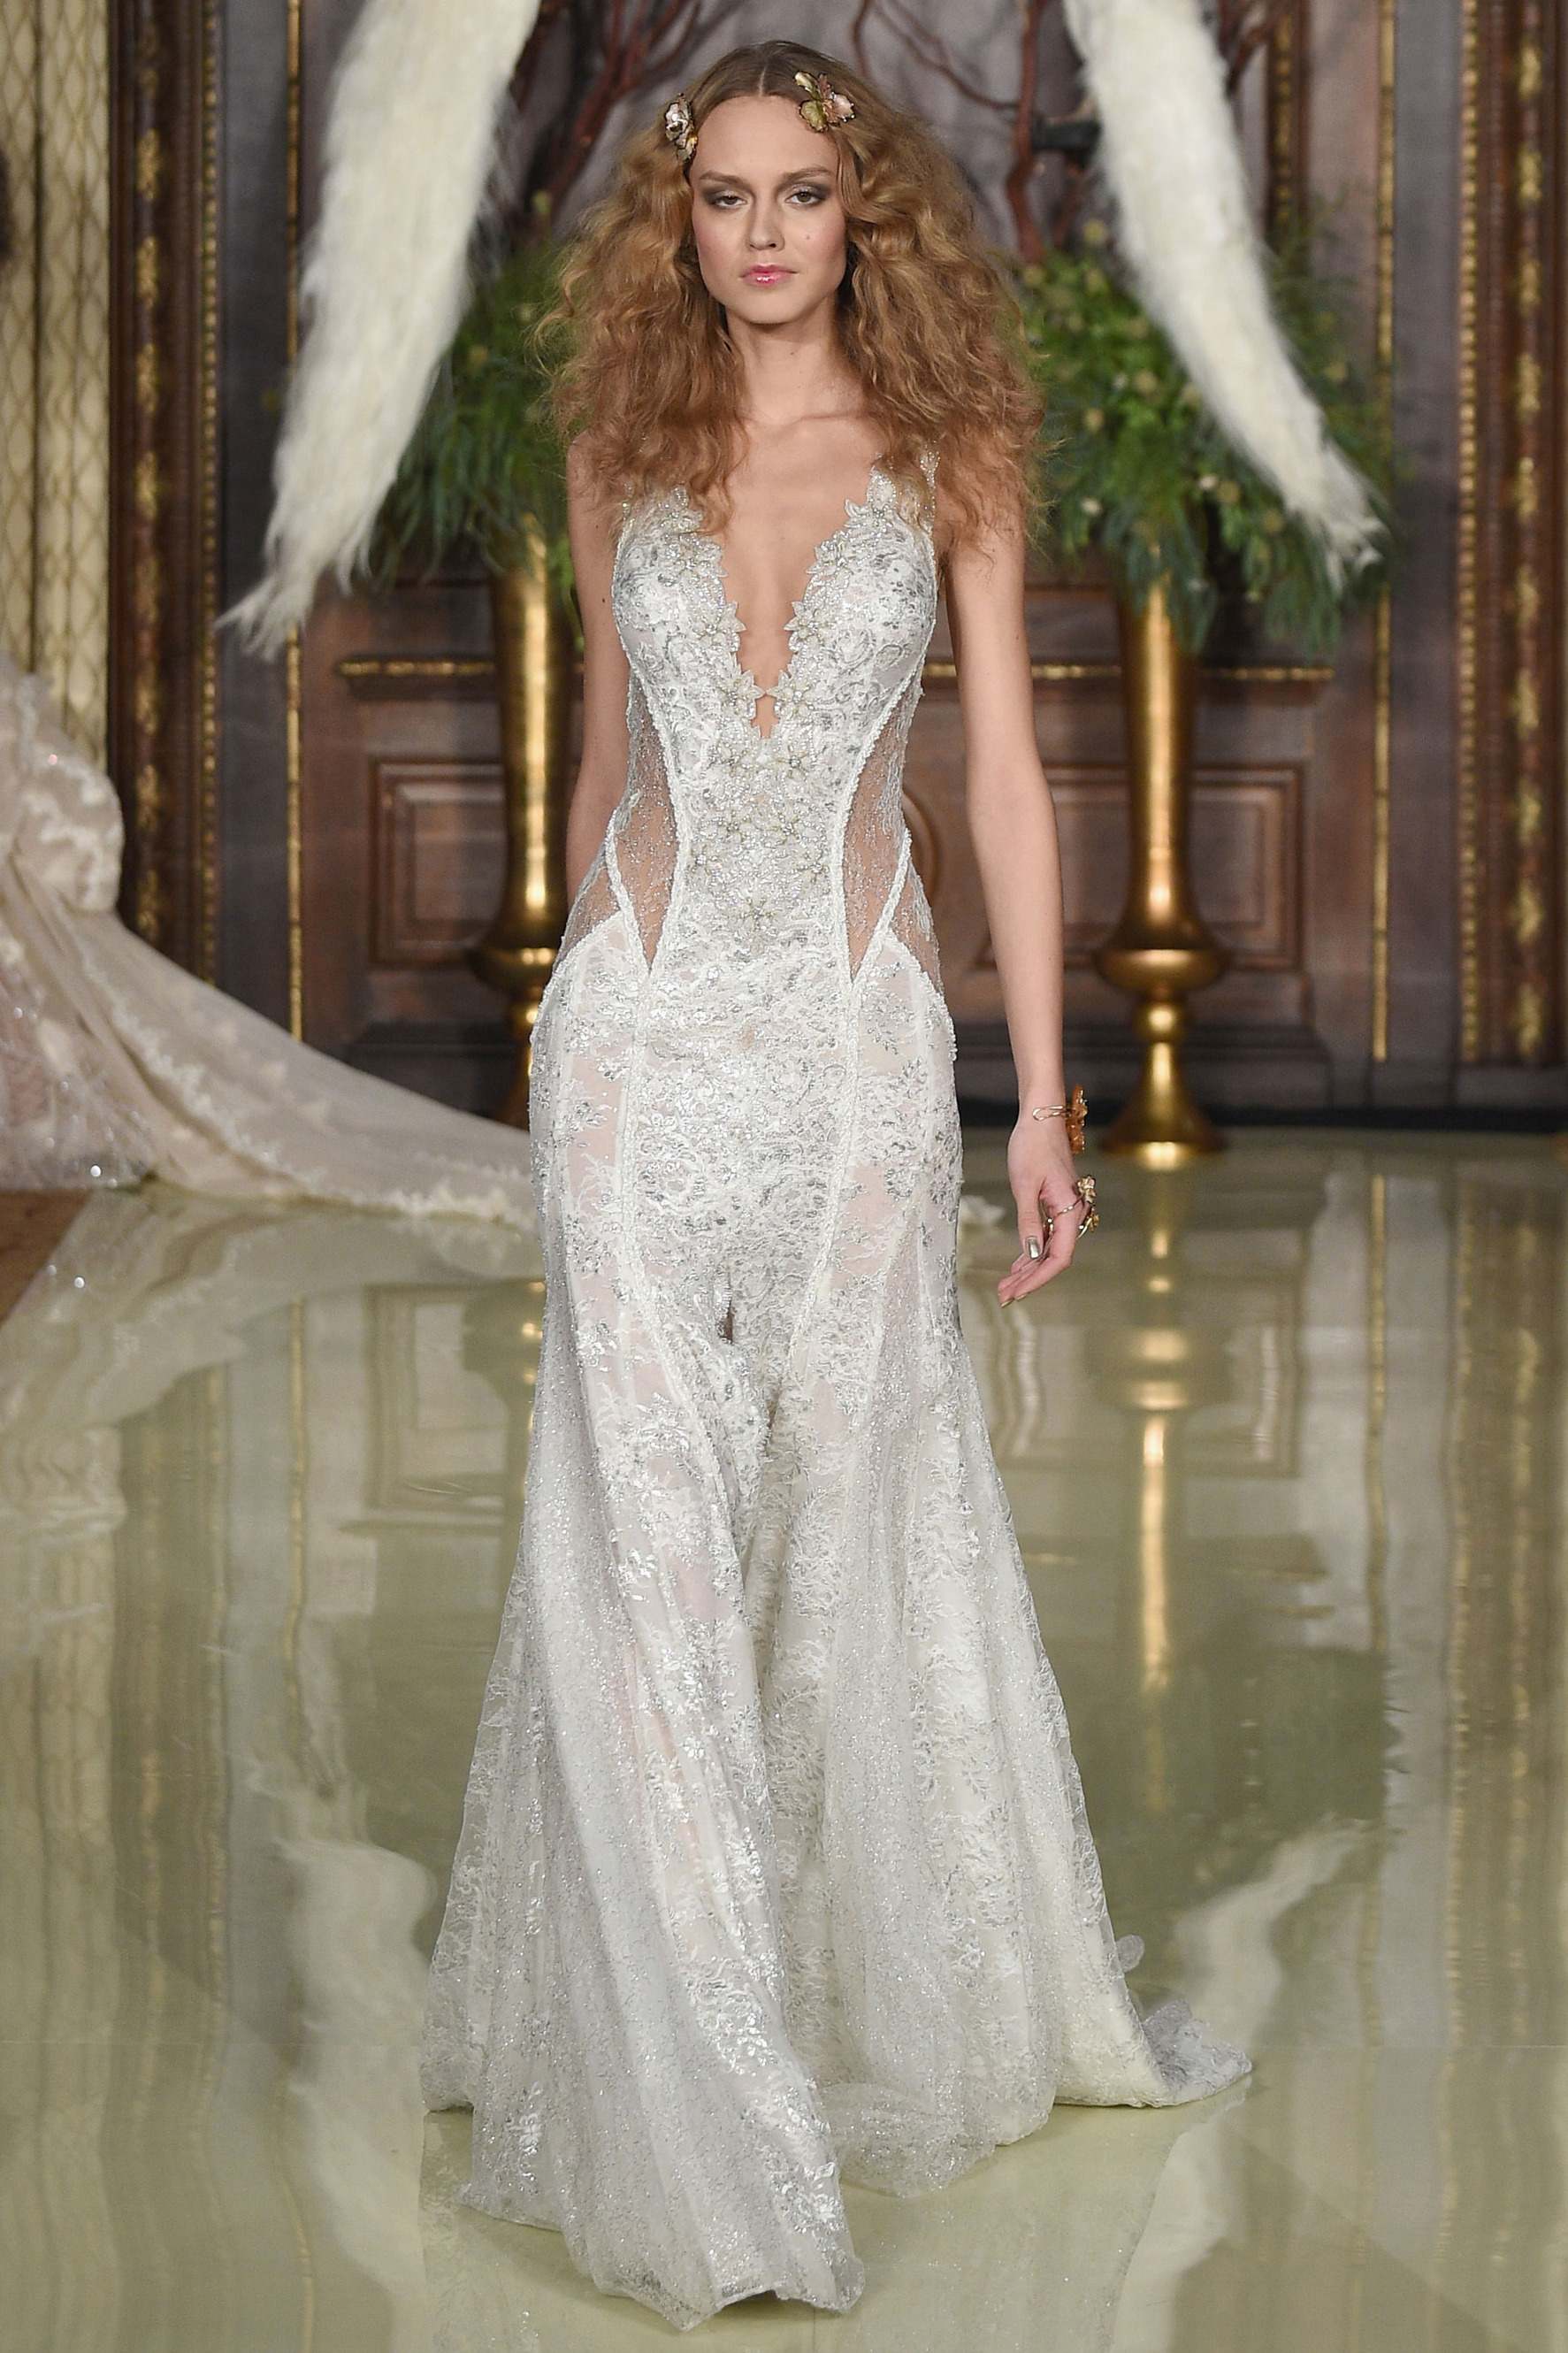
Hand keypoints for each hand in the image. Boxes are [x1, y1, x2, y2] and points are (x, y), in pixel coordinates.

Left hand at [997, 1113, 1085, 1305]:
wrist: (1040, 1118)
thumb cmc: (1032, 1146)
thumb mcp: (1025, 1186)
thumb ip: (1029, 1221)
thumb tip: (1031, 1255)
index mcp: (1070, 1210)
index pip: (1059, 1257)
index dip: (1038, 1278)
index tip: (1017, 1292)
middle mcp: (1072, 1214)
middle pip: (1053, 1258)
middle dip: (1029, 1279)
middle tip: (1003, 1297)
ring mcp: (1065, 1211)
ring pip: (1049, 1250)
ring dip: (1028, 1269)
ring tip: (1005, 1287)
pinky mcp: (1055, 1206)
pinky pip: (1046, 1237)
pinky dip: (1030, 1253)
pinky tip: (1016, 1267)